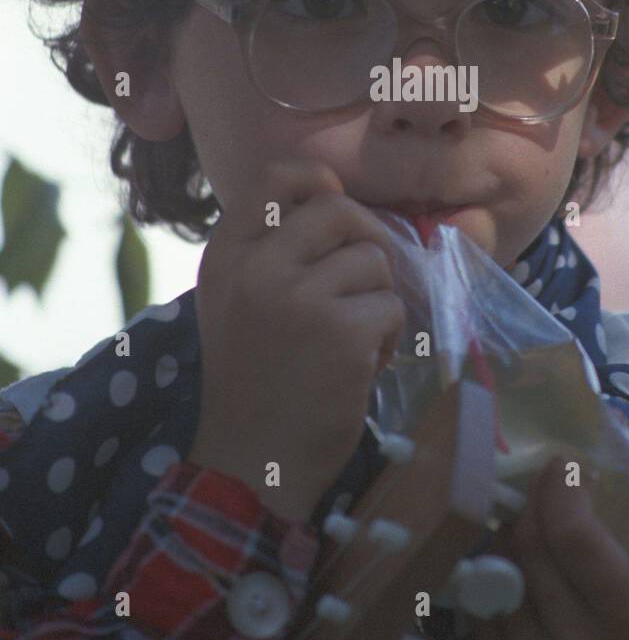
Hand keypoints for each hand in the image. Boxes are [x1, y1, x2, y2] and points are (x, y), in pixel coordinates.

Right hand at [189, 158, 403, 520]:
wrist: (250, 463)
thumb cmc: (254, 382)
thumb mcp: (239, 301)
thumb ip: (273, 252)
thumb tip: (343, 203)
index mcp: (227, 254)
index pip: (278, 176)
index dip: (320, 184)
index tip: (336, 216)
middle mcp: (256, 267)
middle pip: (340, 210)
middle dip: (367, 245)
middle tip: (364, 287)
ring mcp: (297, 298)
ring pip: (374, 260)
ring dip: (377, 300)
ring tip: (354, 340)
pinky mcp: (340, 332)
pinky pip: (391, 306)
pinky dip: (388, 338)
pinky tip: (362, 367)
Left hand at [471, 454, 628, 639]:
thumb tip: (606, 421)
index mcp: (627, 618)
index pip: (573, 536)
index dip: (560, 488)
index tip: (562, 462)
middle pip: (529, 546)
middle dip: (532, 500)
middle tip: (540, 480)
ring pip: (499, 569)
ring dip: (511, 533)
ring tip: (531, 520)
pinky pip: (482, 602)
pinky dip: (497, 574)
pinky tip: (519, 564)